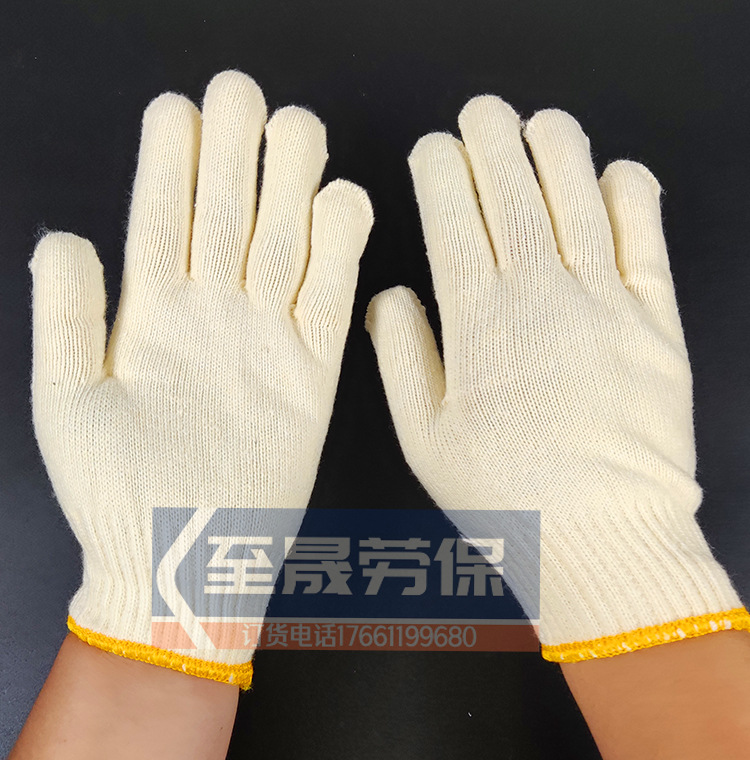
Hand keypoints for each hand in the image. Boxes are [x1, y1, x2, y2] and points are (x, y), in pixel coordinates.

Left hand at [30, 70, 371, 686]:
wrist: (184, 562)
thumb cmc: (116, 494)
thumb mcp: (68, 404)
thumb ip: (66, 317)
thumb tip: (63, 237)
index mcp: (150, 318)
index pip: (161, 222)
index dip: (169, 166)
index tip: (178, 110)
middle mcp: (212, 317)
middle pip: (227, 218)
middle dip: (234, 155)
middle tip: (241, 95)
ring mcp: (266, 339)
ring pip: (283, 244)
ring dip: (290, 185)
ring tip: (292, 127)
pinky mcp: (314, 369)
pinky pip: (333, 297)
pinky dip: (342, 249)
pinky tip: (343, 200)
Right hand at [367, 95, 747, 658]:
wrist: (601, 537)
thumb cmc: (507, 496)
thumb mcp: (426, 437)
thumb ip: (402, 358)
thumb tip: (389, 299)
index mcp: (478, 322)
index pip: (452, 219)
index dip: (440, 173)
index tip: (433, 150)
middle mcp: (539, 296)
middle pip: (512, 192)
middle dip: (491, 140)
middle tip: (481, 112)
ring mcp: (603, 303)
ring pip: (576, 198)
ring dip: (556, 150)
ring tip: (541, 123)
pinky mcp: (655, 321)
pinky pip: (646, 239)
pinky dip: (632, 196)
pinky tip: (615, 173)